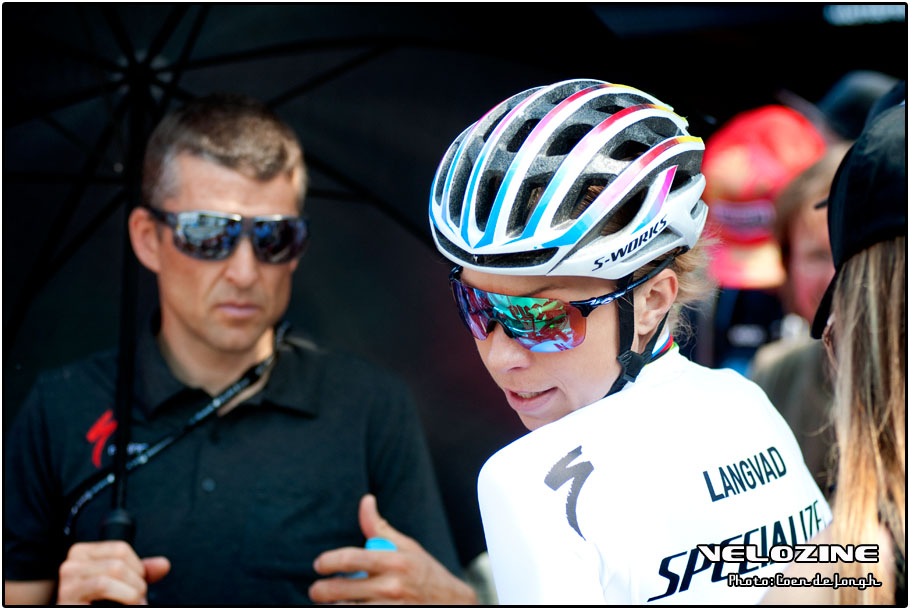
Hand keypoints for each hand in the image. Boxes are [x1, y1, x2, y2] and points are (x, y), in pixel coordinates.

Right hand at [56, 541, 170, 604]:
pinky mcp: (67, 596)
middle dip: (136, 581)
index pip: (121, 548)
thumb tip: (163, 565)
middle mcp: (72, 564)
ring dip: (132, 591)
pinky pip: (102, 585)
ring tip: (134, 602)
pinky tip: (126, 604)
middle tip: (138, 598)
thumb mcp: (119, 582)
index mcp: (83, 554)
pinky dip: (123, 595)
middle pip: (119, 561)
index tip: (138, 582)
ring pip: (114, 571)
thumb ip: (139, 571)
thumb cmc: (95, 603)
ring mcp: (68, 580)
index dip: (137, 567)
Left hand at [309, 494, 476, 604]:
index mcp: (394, 562)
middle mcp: (391, 586)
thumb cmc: (426, 574)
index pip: (351, 558)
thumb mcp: (408, 548)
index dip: (329, 561)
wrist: (454, 603)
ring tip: (335, 602)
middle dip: (321, 591)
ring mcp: (390, 607)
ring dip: (336, 605)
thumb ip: (380, 528)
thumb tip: (366, 501)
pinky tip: (352, 606)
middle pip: (341, 590)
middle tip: (317, 590)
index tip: (320, 564)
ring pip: (347, 608)